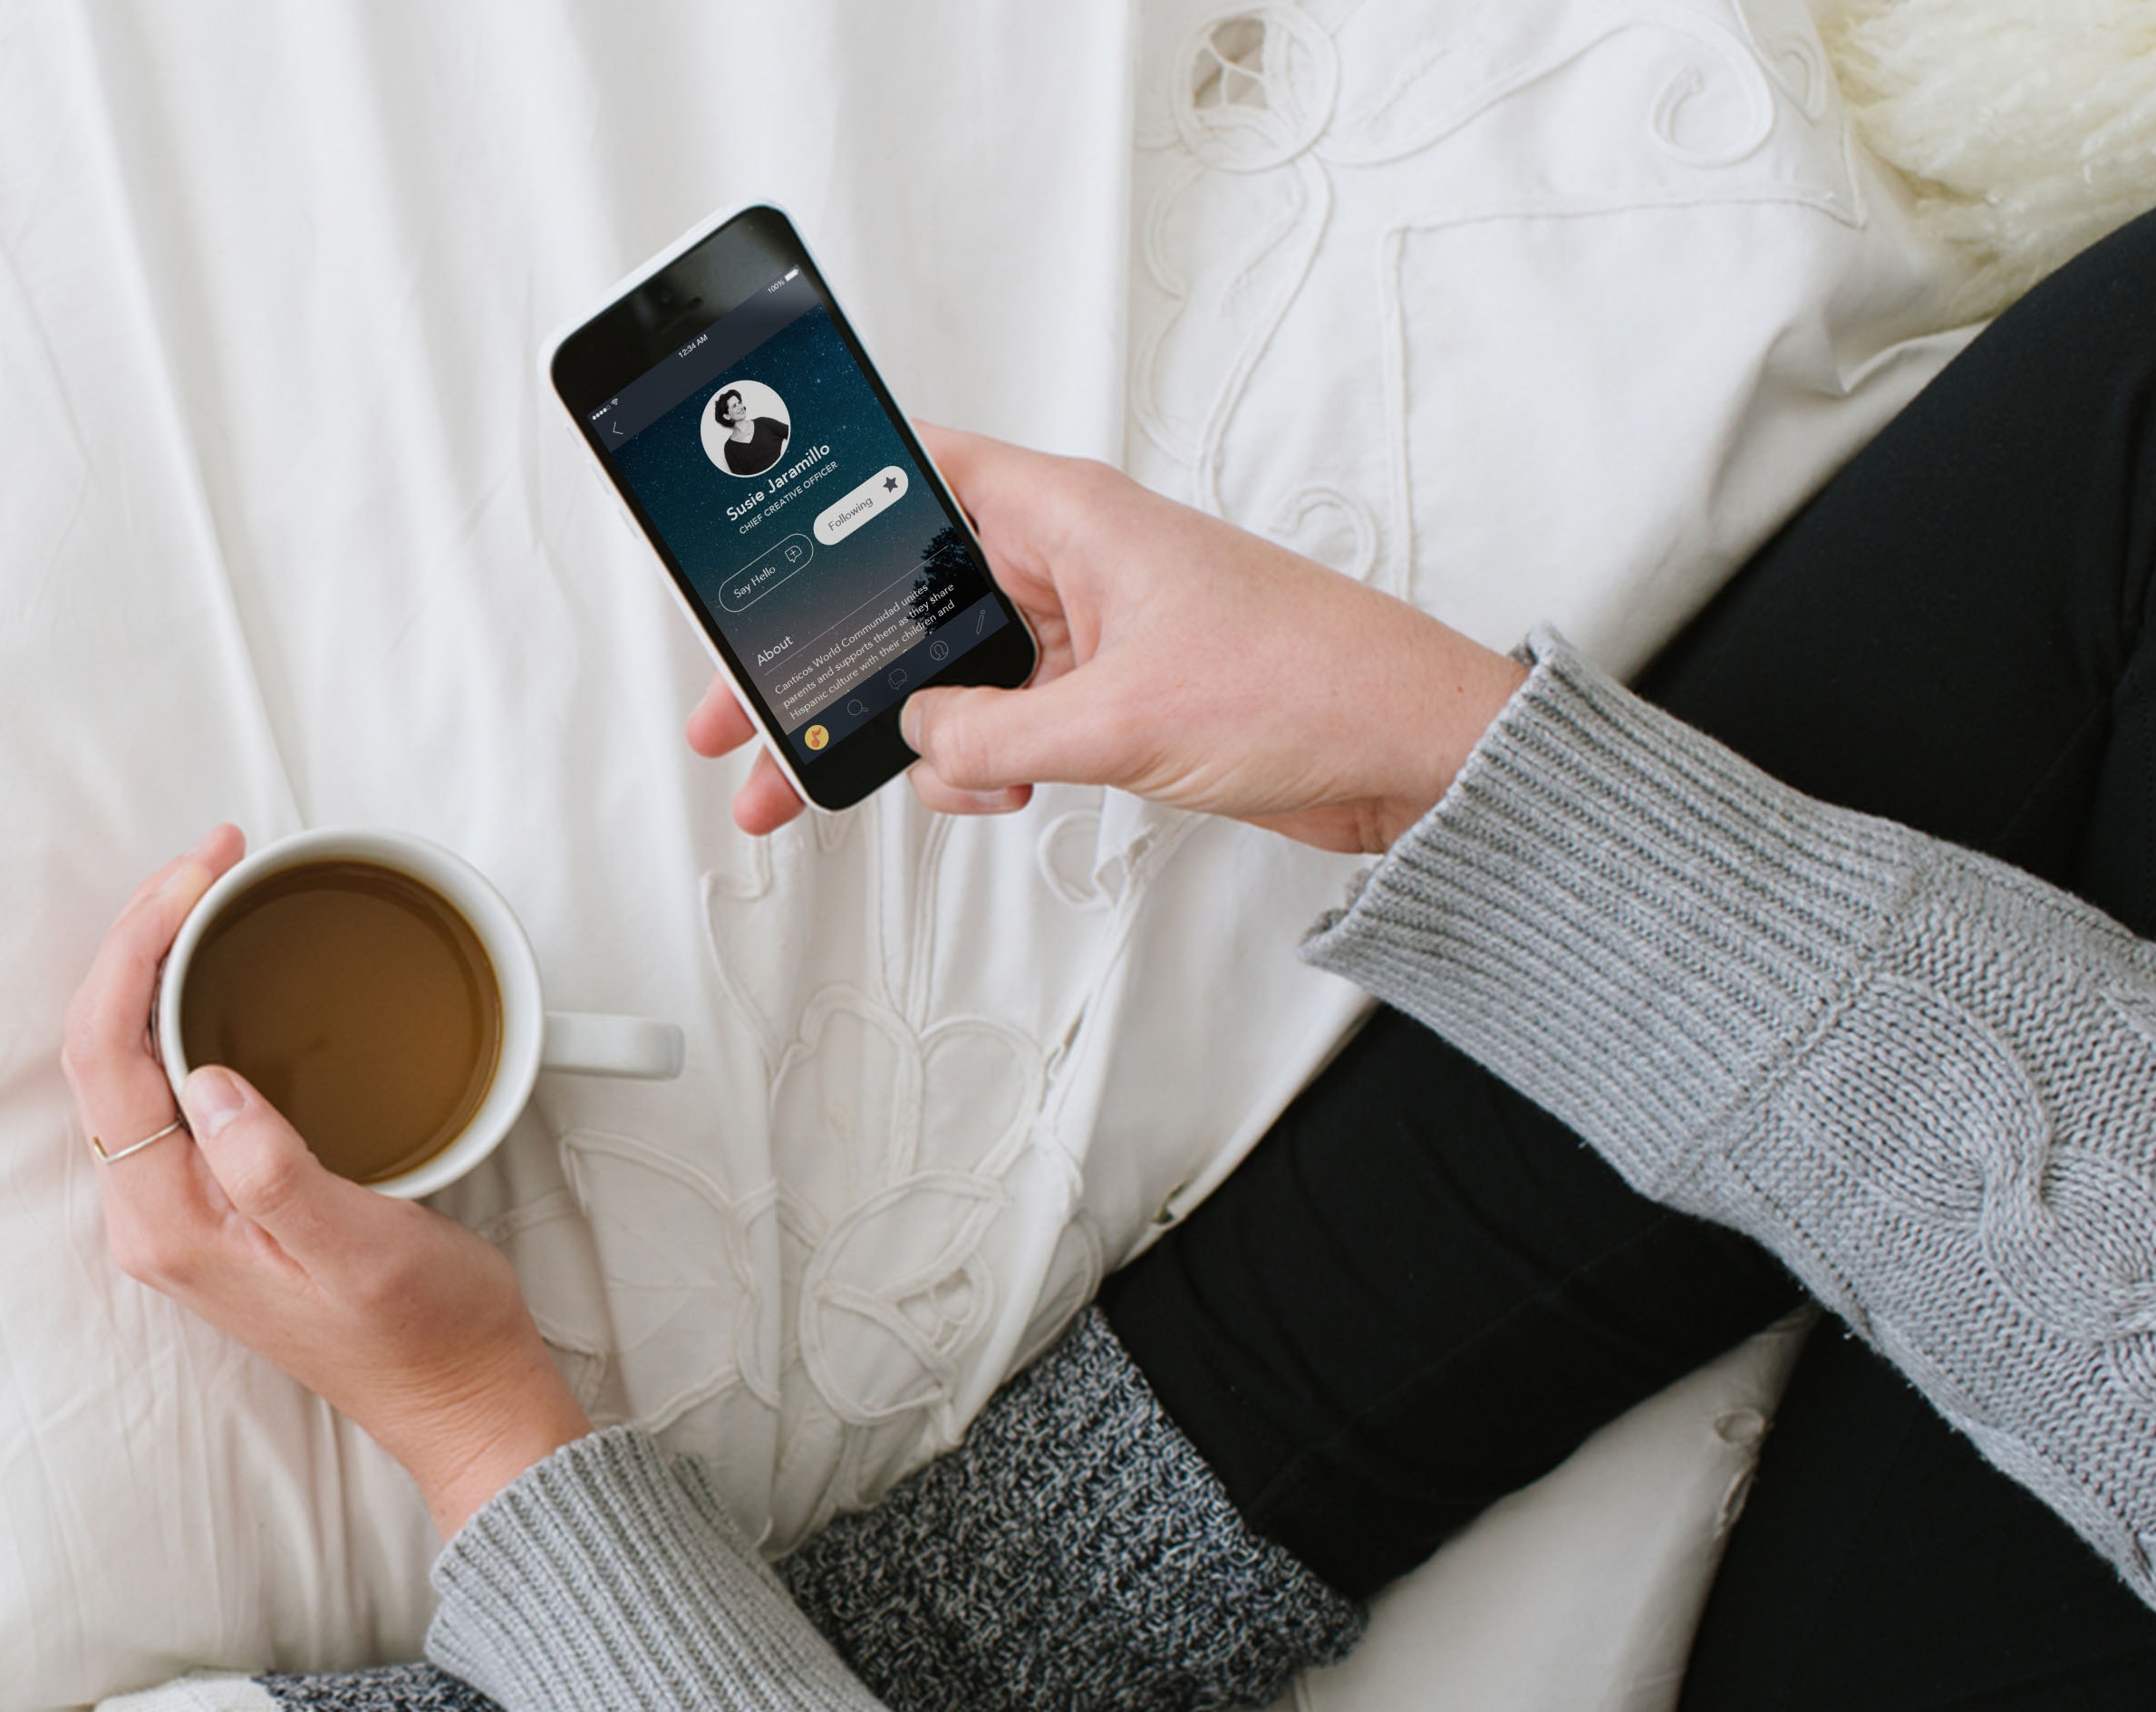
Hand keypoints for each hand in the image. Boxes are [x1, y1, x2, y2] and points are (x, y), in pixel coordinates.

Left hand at [58, 826, 588, 1535]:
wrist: (460, 1397)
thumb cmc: (425, 1333)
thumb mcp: (362, 1249)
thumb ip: (275, 1172)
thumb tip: (211, 1080)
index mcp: (170, 1222)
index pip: (106, 1053)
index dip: (138, 945)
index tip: (201, 875)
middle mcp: (154, 1214)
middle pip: (100, 1042)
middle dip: (141, 931)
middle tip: (213, 857)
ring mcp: (182, 1206)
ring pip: (128, 1054)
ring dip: (158, 961)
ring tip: (213, 888)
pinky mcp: (219, 1197)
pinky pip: (169, 1079)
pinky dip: (186, 1003)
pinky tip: (227, 969)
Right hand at [687, 426, 1527, 854]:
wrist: (1410, 755)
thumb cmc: (1309, 685)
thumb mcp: (1119, 716)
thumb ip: (996, 730)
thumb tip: (920, 741)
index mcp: (1068, 515)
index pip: (915, 474)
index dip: (825, 511)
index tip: (752, 561)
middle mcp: (1070, 561)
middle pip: (910, 596)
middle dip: (831, 663)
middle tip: (745, 717)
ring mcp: (1088, 632)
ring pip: (954, 673)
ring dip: (909, 733)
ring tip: (853, 780)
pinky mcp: (1112, 697)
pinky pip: (1007, 721)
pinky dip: (980, 762)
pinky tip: (988, 792)